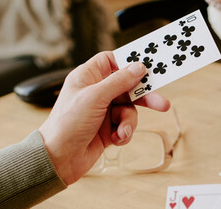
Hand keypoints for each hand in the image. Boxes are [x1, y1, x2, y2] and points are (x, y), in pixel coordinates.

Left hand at [38, 52, 169, 184]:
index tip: (147, 67)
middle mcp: (96, 92)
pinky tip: (115, 139)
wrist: (59, 158)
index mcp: (88, 77)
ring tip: (122, 131)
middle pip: (128, 86)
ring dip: (129, 121)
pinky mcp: (108, 128)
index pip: (112, 61)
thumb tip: (138, 67)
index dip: (129, 63)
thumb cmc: (67, 124)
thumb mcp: (95, 97)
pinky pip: (126, 125)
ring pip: (130, 109)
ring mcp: (103, 110)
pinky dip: (124, 132)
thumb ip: (119, 81)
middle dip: (143, 97)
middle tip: (161, 103)